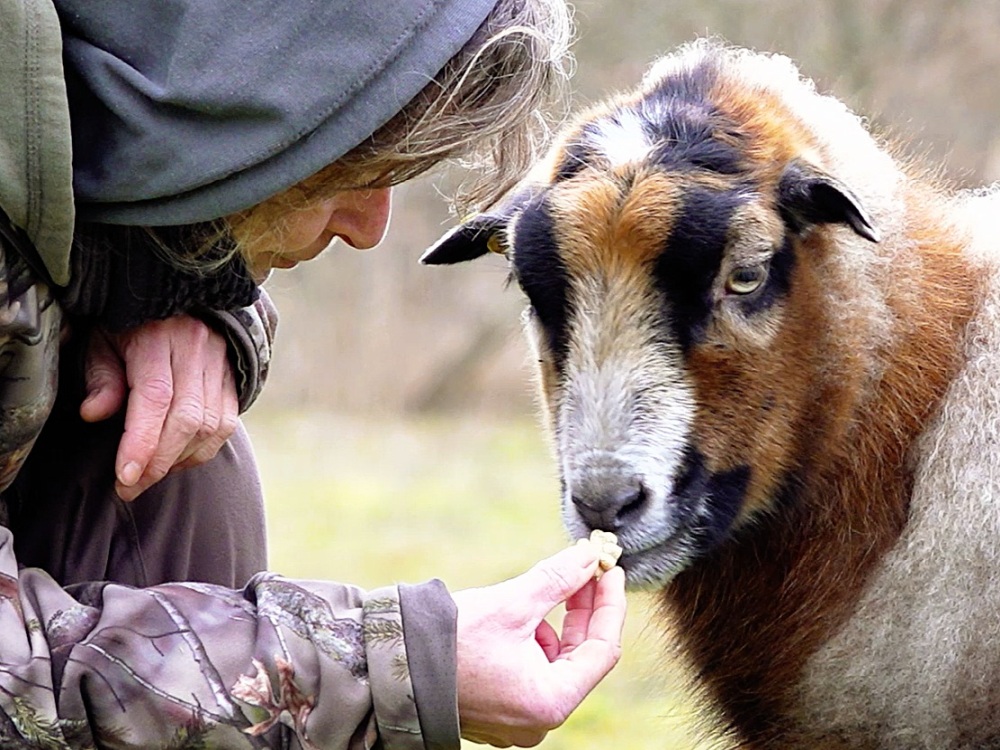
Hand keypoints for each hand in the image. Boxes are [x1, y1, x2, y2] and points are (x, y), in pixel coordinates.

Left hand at [80, 315, 238, 500]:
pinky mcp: (233, 379)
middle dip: (158, 462)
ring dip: (180, 460)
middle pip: (186, 419)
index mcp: (157, 337)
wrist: (180, 299)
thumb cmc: (130, 326)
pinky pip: (225, 425)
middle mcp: (196, 349)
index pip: (155, 397)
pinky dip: (201, 450)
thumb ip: (101, 377)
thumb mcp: (103, 341)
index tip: (125, 477)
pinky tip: (177, 459)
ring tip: (151, 473)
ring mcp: (220, 364)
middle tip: (130, 487)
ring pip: (210, 427)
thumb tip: (93, 414)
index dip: (142, 442)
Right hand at [452, 543, 626, 746]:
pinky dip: (534, 641)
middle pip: (580, 658)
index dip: (609, 605)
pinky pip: (532, 672)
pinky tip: (522, 615)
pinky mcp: (499, 709)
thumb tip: (588, 557)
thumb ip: (557, 580)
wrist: (392, 666)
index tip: (609, 571)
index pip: (602, 650)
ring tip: (542, 591)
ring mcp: (517, 719)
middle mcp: (538, 720)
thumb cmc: (451, 641)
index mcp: (550, 702)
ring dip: (556, 624)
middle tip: (585, 569)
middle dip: (583, 610)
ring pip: (555, 663)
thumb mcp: (513, 604)